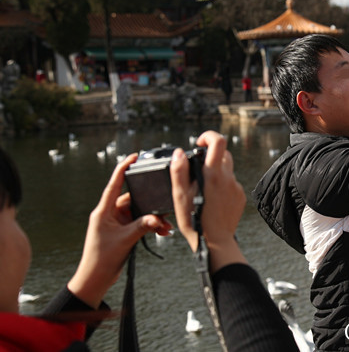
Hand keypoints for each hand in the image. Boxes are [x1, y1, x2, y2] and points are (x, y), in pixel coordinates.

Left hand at [68, 154, 170, 307]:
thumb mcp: (125, 240)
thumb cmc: (102, 259)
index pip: (114, 184)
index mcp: (104, 211)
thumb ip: (143, 225)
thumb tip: (158, 217)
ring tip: (165, 226)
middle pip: (133, 199)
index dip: (123, 168)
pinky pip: (140, 223)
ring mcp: (116, 222)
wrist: (95, 279)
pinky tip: (162, 232)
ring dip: (152, 219)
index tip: (133, 157)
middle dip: (150, 204)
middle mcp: (109, 214)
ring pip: (139, 213)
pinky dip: (150, 226)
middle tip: (164, 205)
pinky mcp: (122, 231)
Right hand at [170, 131, 246, 271]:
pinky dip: (222, 185)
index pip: (218, 141)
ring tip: (203, 189)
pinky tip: (212, 200)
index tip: (199, 143)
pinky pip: (231, 183)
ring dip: (216, 172)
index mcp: (213, 174)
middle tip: (198, 169)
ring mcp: (236, 187)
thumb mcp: (180, 196)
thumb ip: (179, 171)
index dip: (208, 136)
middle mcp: (228, 178)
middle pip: (224, 153)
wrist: (215, 243)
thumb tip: (180, 152)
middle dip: (211, 156)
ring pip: (227, 169)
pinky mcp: (240, 196)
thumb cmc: (194, 220)